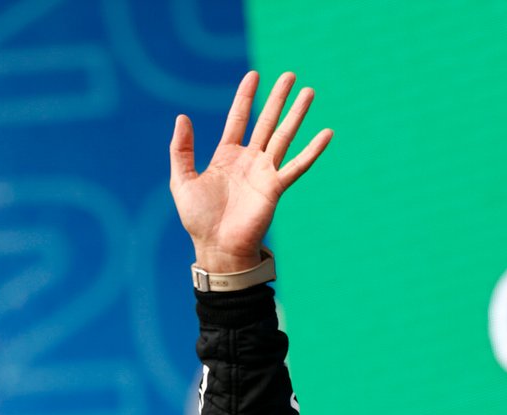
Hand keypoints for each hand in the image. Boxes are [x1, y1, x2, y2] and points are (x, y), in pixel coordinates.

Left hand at [170, 71, 332, 273]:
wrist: (216, 247)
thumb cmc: (198, 219)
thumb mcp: (182, 181)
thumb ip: (181, 150)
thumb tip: (182, 117)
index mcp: (226, 156)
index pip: (238, 119)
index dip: (245, 97)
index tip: (254, 75)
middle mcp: (248, 160)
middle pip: (265, 121)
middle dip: (277, 98)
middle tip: (290, 75)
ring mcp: (263, 172)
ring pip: (283, 136)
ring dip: (296, 114)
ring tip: (309, 92)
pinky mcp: (275, 187)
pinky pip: (297, 165)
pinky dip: (312, 150)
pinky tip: (326, 133)